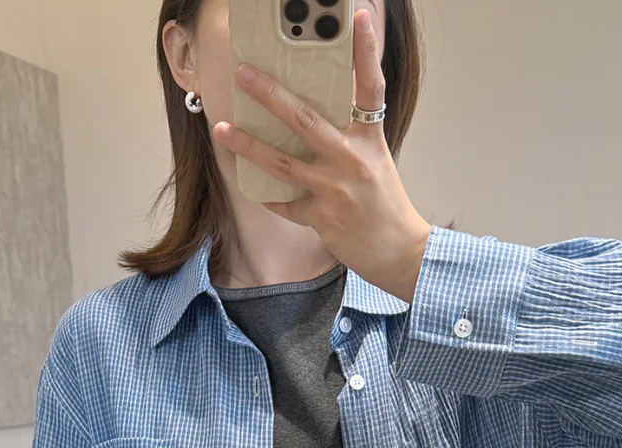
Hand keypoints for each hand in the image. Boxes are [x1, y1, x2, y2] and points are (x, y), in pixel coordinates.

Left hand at [213, 8, 432, 304]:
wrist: (400, 251)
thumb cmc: (386, 205)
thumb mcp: (375, 161)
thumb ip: (349, 136)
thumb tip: (309, 116)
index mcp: (370, 140)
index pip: (370, 87)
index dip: (366, 51)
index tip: (358, 17)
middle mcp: (352, 160)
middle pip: (305, 120)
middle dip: (270, 95)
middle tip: (244, 73)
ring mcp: (335, 191)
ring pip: (283, 163)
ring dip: (248, 145)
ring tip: (222, 129)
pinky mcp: (322, 219)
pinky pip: (285, 203)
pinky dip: (266, 195)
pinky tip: (246, 182)